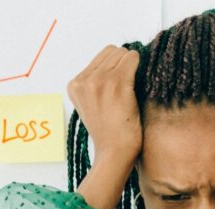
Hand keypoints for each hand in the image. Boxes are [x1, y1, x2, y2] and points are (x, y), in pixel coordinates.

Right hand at [66, 45, 141, 164]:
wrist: (114, 152)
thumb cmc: (109, 131)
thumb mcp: (91, 104)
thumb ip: (95, 83)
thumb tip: (118, 57)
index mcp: (74, 85)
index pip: (100, 56)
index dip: (114, 66)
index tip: (119, 84)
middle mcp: (84, 81)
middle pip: (112, 51)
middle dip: (123, 63)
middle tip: (127, 86)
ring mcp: (99, 81)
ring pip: (123, 52)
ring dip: (132, 66)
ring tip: (131, 89)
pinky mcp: (117, 84)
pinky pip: (133, 58)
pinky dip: (140, 67)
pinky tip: (138, 85)